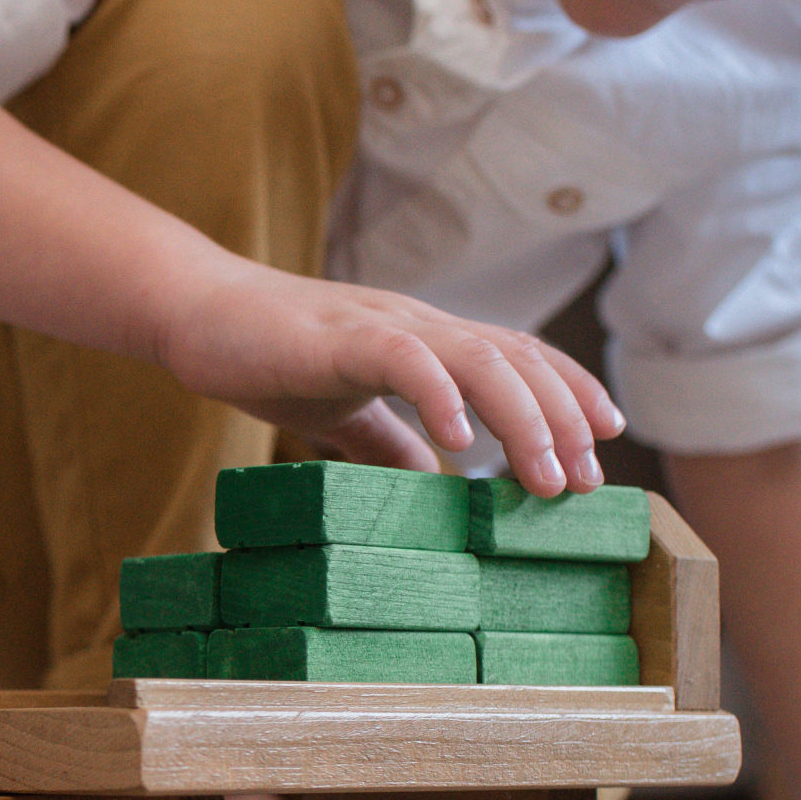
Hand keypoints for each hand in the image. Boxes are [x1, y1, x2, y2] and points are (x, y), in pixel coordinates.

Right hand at [157, 258, 624, 495]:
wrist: (197, 314)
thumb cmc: (266, 357)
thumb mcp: (339, 412)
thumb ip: (386, 443)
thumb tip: (429, 483)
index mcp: (426, 341)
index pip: (520, 359)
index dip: (570, 397)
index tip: (603, 449)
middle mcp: (420, 325)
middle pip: (517, 362)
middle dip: (563, 422)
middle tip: (582, 485)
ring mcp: (382, 327)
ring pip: (478, 361)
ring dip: (522, 420)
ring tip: (543, 475)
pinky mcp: (338, 338)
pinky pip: (404, 359)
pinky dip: (440, 397)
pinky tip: (457, 444)